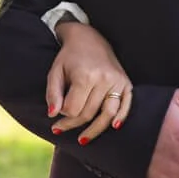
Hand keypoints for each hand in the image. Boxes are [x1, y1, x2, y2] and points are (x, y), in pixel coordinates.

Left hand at [47, 21, 133, 143]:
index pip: (74, 109)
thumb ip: (52, 93)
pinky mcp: (126, 82)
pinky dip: (120, 118)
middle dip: (73, 124)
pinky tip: (113, 127)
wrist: (89, 38)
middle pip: (89, 114)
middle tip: (60, 128)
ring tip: (82, 140)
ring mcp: (117, 81)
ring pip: (108, 114)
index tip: (58, 112)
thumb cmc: (69, 56)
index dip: (63, 115)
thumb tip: (53, 115)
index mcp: (85, 76)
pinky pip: (126, 105)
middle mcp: (103, 79)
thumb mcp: (55, 71)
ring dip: (95, 130)